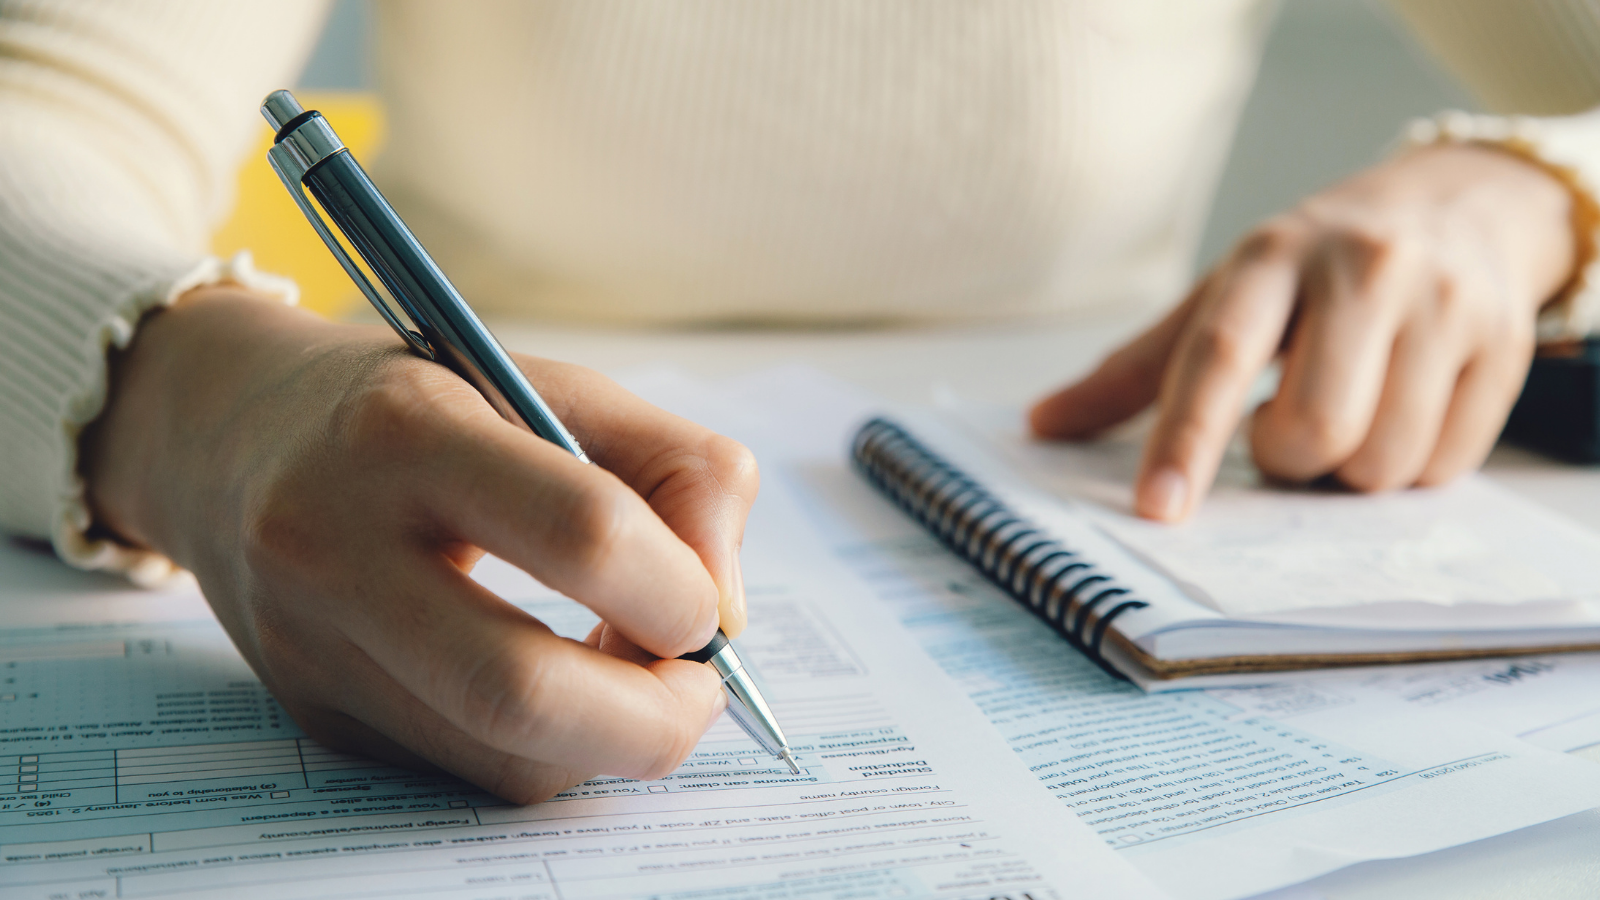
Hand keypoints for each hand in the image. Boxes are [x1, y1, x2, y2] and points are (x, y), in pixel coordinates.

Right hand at [81, 288, 758, 801]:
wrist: (232, 434)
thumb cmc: (423, 403)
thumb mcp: (550, 384)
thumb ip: (677, 468)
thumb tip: (727, 610)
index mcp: (405, 430)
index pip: (583, 532)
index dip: (680, 588)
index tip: (705, 603)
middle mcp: (335, 544)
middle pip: (522, 692)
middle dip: (654, 718)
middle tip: (696, 686)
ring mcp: (313, 644)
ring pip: (501, 759)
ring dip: (609, 742)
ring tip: (631, 674)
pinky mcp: (316, 713)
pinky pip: (470, 771)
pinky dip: (550, 748)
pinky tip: (561, 684)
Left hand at [1030, 143, 1576, 519]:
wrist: (1452, 207)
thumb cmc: (1308, 272)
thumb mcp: (1220, 300)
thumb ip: (1134, 371)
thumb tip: (1040, 426)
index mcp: (1270, 258)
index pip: (1218, 358)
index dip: (1184, 441)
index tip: (1156, 509)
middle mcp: (1362, 269)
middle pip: (1312, 428)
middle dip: (1286, 459)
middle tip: (1284, 430)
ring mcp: (1443, 304)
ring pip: (1381, 461)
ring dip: (1349, 470)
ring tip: (1349, 414)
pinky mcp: (1504, 345)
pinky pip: (1444, 466)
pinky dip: (1411, 466)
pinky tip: (1403, 414)